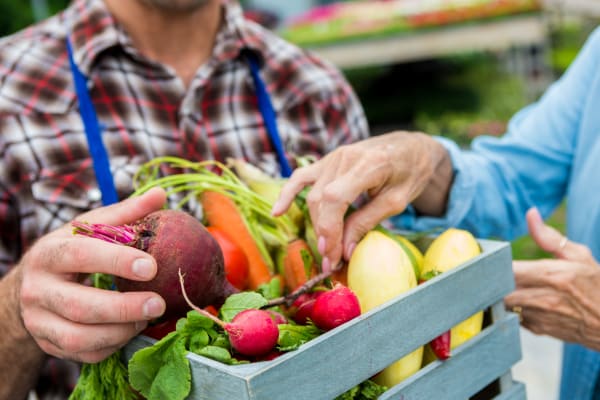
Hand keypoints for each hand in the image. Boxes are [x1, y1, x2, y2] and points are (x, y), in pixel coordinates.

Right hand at [17, 188, 167, 362]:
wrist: (32, 286)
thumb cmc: (72, 252)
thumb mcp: (90, 228)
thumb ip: (125, 214)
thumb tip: (160, 194)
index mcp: (50, 253)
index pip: (80, 255)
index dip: (116, 261)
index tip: (152, 266)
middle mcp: (38, 289)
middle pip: (79, 305)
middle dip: (124, 308)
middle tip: (159, 304)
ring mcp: (39, 321)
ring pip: (79, 337)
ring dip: (120, 331)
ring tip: (147, 318)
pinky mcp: (48, 344)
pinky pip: (82, 354)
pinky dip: (112, 346)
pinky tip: (130, 331)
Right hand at [273, 131, 450, 270]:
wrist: (411, 147)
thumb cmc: (410, 173)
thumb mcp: (397, 201)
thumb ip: (368, 222)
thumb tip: (344, 250)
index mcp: (368, 164)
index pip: (335, 199)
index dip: (330, 230)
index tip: (334, 255)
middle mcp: (345, 157)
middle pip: (321, 200)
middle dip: (325, 235)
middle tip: (333, 262)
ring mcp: (334, 156)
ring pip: (312, 195)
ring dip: (316, 225)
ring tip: (325, 249)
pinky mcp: (327, 160)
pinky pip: (301, 177)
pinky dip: (287, 194)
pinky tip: (277, 212)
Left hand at [505, 207, 599, 349]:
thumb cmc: (597, 285)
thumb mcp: (579, 256)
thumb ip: (549, 237)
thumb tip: (531, 214)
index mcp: (553, 275)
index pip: (508, 270)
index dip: (494, 265)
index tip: (491, 259)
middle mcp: (544, 298)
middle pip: (499, 290)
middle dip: (492, 282)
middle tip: (490, 273)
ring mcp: (540, 316)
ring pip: (503, 305)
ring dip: (499, 295)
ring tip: (502, 285)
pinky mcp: (538, 330)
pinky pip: (512, 317)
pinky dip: (510, 308)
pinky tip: (518, 300)